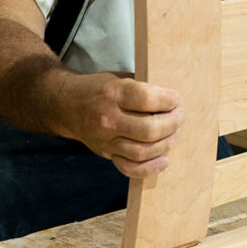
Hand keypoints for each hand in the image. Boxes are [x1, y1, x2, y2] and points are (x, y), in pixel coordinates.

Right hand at [70, 73, 184, 177]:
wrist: (67, 105)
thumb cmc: (98, 89)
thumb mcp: (118, 78)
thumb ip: (142, 88)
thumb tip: (172, 100)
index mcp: (113, 94)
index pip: (148, 99)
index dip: (169, 100)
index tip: (175, 99)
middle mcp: (109, 119)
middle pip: (149, 129)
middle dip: (172, 123)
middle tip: (179, 116)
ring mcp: (106, 140)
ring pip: (143, 151)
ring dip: (166, 143)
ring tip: (173, 133)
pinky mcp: (106, 154)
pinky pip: (130, 168)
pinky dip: (149, 168)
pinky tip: (163, 160)